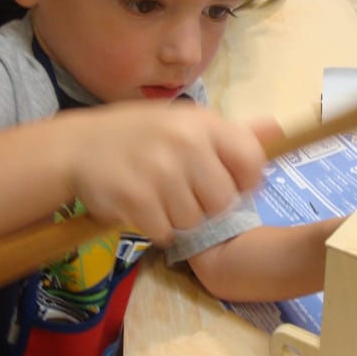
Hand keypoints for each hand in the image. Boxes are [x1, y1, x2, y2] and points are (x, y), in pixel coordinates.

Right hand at [64, 100, 269, 244]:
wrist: (77, 146)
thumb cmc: (140, 135)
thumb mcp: (185, 122)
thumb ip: (231, 135)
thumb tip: (279, 132)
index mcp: (203, 123)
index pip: (251, 161)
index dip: (245, 181)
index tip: (227, 183)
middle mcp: (185, 144)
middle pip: (223, 200)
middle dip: (206, 204)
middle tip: (184, 191)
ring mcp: (159, 172)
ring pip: (194, 220)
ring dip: (179, 217)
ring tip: (160, 196)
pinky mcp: (135, 199)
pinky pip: (165, 233)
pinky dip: (155, 227)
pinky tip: (143, 206)